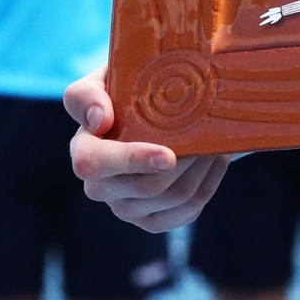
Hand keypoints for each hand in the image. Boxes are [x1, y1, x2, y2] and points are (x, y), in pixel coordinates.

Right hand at [65, 66, 233, 232]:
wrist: (156, 109)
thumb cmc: (129, 90)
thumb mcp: (106, 80)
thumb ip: (88, 95)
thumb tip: (99, 120)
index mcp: (84, 150)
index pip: (93, 164)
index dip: (131, 161)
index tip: (168, 155)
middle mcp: (98, 186)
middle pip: (144, 187)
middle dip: (185, 163)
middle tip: (208, 138)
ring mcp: (124, 206)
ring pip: (170, 198)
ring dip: (201, 170)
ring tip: (215, 144)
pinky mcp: (150, 220)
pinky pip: (184, 213)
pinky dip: (207, 187)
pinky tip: (214, 162)